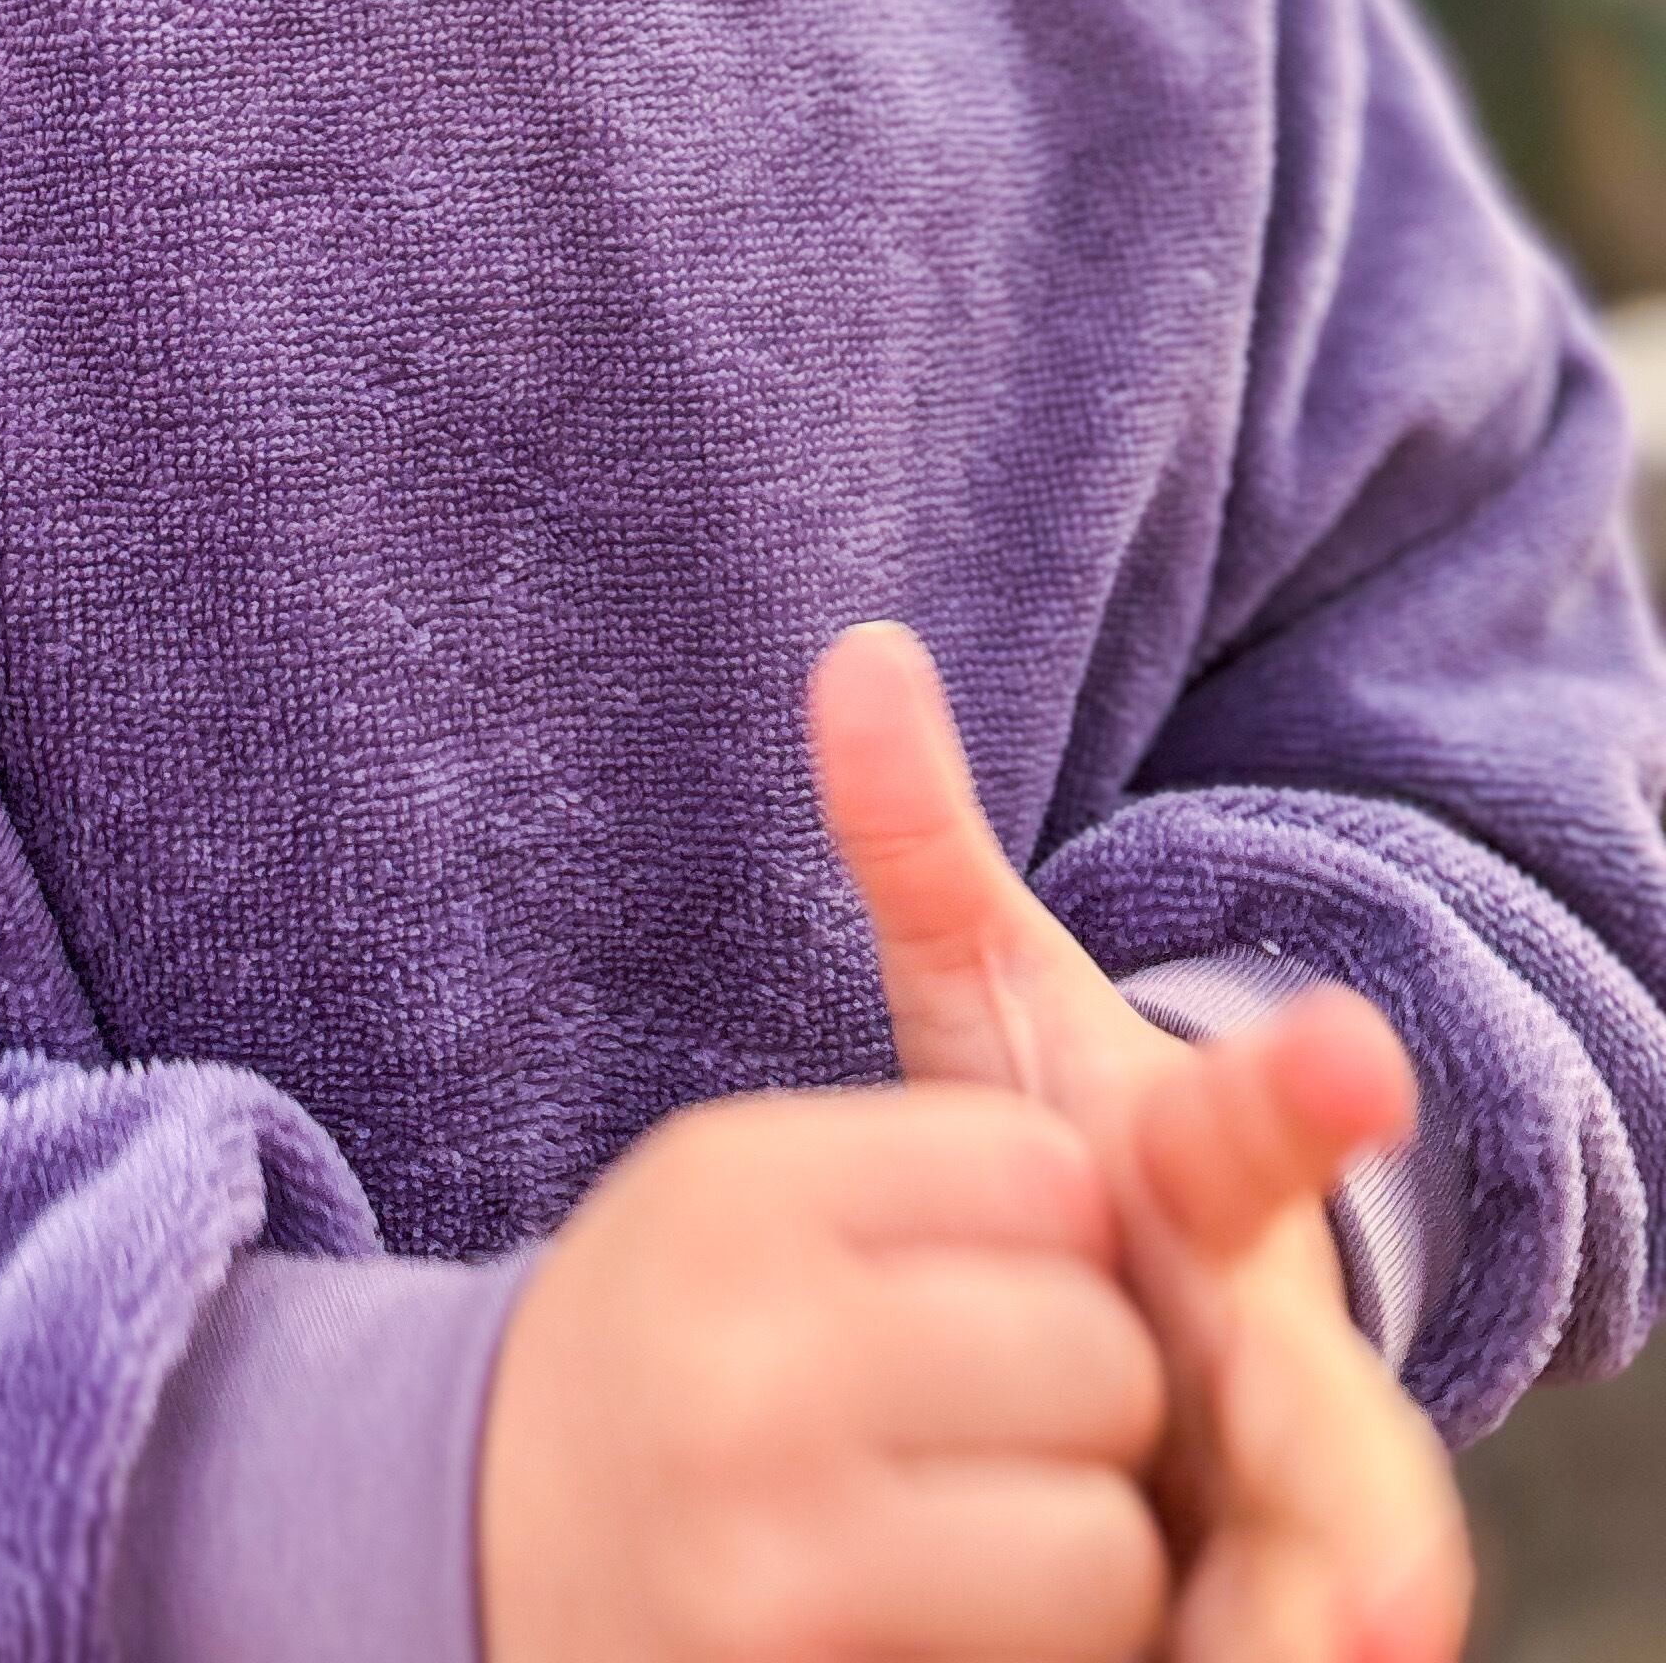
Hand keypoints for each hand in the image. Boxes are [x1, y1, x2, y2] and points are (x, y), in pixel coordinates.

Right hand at [474, 1078, 1169, 1662]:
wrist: (454, 1543)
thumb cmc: (660, 1358)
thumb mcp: (732, 1198)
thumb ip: (928, 1168)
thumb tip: (1187, 1151)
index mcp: (732, 1193)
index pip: (1050, 1174)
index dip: (1061, 1237)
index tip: (986, 1279)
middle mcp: (746, 1362)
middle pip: (1102, 1358)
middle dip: (1091, 1403)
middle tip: (995, 1431)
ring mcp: (771, 1554)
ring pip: (1106, 1551)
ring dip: (1081, 1563)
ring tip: (978, 1547)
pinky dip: (1026, 1654)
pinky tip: (935, 1628)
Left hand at [807, 619, 1472, 1662]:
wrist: (1115, 1309)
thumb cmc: (1056, 1161)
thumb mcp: (987, 1006)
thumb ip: (926, 850)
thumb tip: (854, 651)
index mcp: (1201, 1176)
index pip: (1262, 1123)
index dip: (1307, 1089)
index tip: (1349, 1051)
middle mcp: (1265, 1343)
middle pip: (1322, 1401)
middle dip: (1339, 1456)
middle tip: (1359, 1549)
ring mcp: (1267, 1488)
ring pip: (1328, 1556)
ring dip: (1329, 1603)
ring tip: (1324, 1642)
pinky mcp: (1233, 1595)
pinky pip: (1249, 1648)